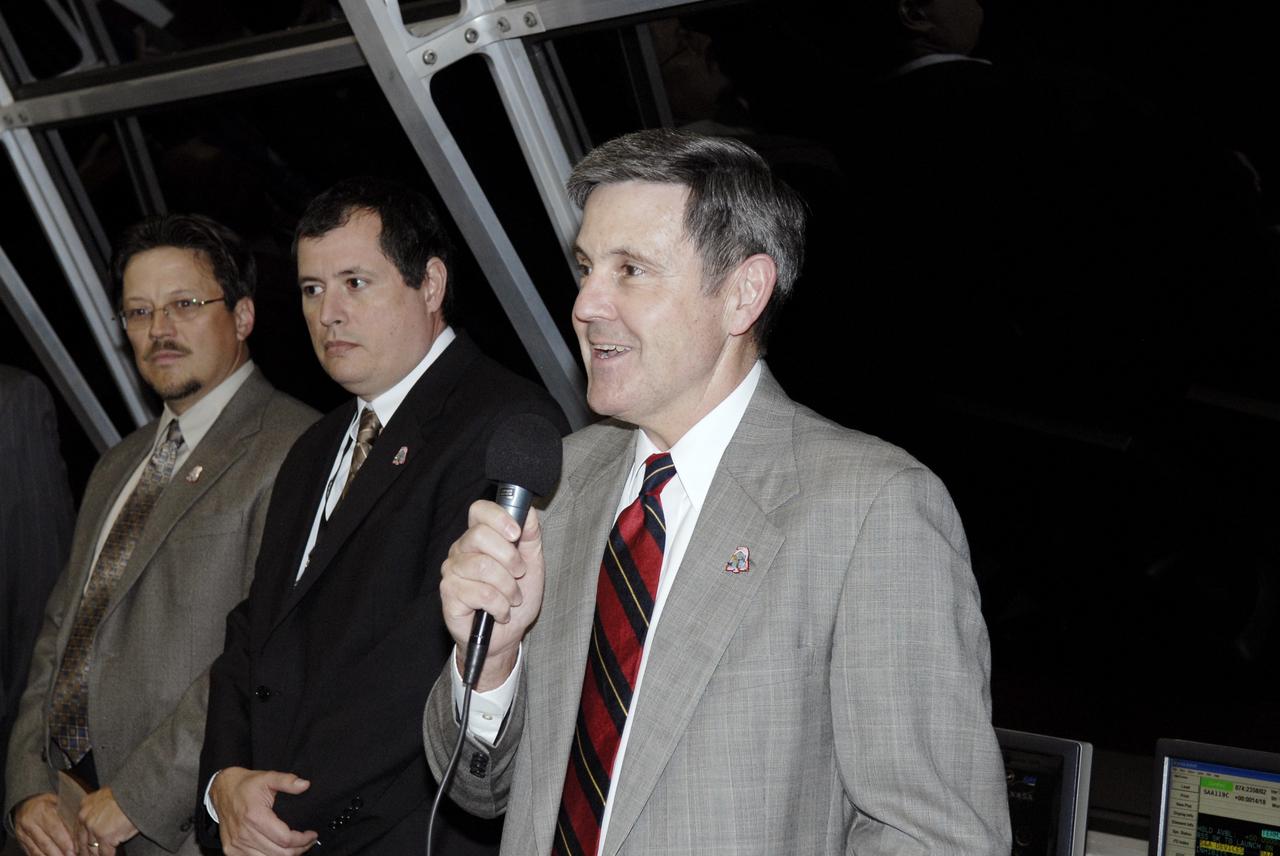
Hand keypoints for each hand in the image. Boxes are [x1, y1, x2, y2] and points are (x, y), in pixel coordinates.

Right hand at [12, 793, 73, 855]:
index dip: (64, 842)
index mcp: (42, 810)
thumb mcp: (59, 802)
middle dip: (59, 853)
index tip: (73, 850)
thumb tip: (80, 831)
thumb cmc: (48, 803)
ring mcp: (23, 832)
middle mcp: (30, 822)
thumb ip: (67, 815)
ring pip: (37, 849)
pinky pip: (30, 851)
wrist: (26, 802)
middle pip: (45, 842)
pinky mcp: (20, 839)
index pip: (55, 829)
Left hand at [75, 788, 135, 855]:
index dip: (80, 841)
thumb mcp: (108, 795)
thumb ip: (99, 807)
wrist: (139, 793)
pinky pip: (105, 853)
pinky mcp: (105, 837)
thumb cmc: (129, 793)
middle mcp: (86, 818)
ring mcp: (94, 828)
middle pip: (82, 842)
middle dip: (84, 852)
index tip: (79, 849)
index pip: (79, 829)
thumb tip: (101, 820)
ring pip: (92, 850)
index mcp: (85, 805)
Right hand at [209, 767, 317, 855]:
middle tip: (308, 842)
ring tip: (296, 847)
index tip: (312, 835)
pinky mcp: (231, 850)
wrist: (222, 790)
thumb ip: (287, 781)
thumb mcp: (268, 777)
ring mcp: (236, 845)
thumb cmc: (246, 785)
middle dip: (299, 849)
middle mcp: (244, 834)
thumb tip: (305, 785)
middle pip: (279, 853)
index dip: (302, 840)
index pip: (285, 839)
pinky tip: (278, 850)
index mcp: (255, 817)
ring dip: (285, 855)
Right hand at [441, 500, 545, 690]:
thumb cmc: (517, 598)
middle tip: (519, 574)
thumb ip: (531, 536)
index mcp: (480, 537)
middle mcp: (461, 550)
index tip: (516, 534)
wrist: (507, 636)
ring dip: (508, 587)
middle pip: (480, 535)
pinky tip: (501, 612)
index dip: (499, 517)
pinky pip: (481, 593)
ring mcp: (452, 571)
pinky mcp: (449, 594)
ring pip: (482, 566)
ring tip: (512, 598)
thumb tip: (529, 511)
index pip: (479, 510)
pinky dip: (500, 606)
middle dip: (510, 558)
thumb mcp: (532, 564)